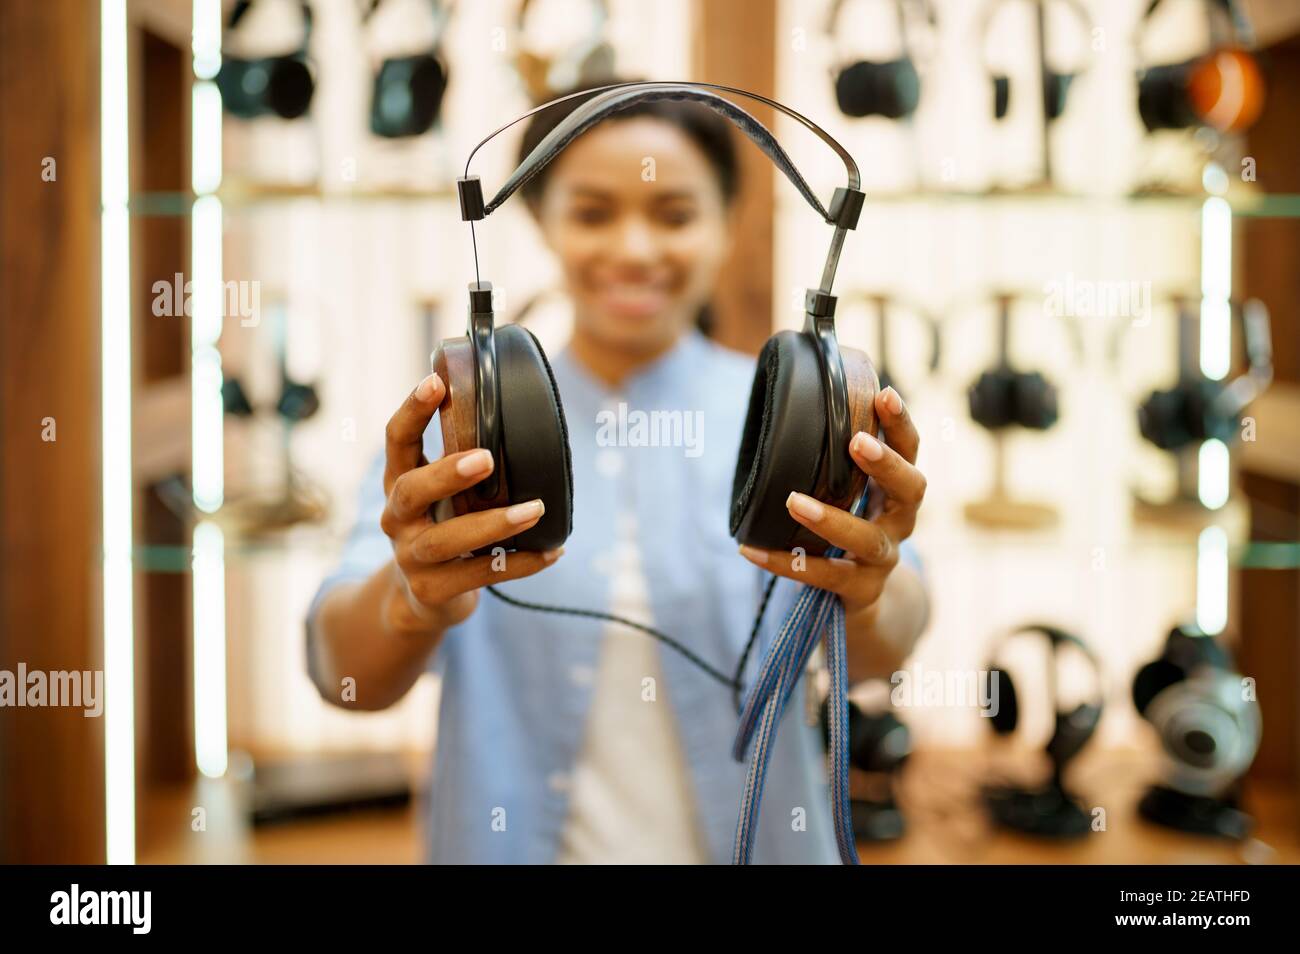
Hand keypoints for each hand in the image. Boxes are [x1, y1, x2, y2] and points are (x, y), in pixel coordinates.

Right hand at [380, 372, 563, 635]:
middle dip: (447, 474)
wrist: (419, 599)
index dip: (412, 410)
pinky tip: (553, 551)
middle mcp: (397, 518)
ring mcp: (411, 557)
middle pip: (412, 490)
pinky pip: (478, 576)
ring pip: (446, 540)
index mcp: (399, 482)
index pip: (396, 440)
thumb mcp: (442, 495)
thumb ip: (462, 462)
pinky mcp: (431, 590)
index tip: (435, 382)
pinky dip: (520, 563)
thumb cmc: (443, 527)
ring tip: (536, 510)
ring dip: (494, 523)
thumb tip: (522, 415)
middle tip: (487, 458)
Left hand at [737, 385, 924, 616]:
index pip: (911, 452)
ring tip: (793, 501)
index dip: (901, 425)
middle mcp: (900, 523)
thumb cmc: (851, 531)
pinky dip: (785, 562)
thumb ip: (837, 463)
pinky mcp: (861, 591)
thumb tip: (789, 407)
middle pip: (911, 490)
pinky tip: (749, 549)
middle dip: (887, 464)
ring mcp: (883, 560)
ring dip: (831, 518)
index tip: (885, 394)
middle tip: (858, 441)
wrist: (866, 602)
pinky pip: (824, 577)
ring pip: (866, 539)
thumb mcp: (853, 496)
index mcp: (897, 492)